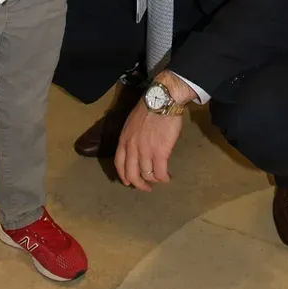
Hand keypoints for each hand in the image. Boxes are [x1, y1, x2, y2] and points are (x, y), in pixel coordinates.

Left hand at [115, 72, 192, 190]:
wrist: (161, 100)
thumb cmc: (148, 107)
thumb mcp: (132, 122)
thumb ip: (131, 137)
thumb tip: (136, 146)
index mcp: (124, 140)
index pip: (119, 164)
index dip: (124, 176)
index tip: (128, 182)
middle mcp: (132, 148)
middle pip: (131, 174)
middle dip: (138, 184)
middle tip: (146, 188)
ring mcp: (145, 152)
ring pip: (147, 176)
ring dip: (154, 181)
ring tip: (160, 180)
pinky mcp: (160, 153)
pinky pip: (160, 173)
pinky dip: (164, 178)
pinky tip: (168, 177)